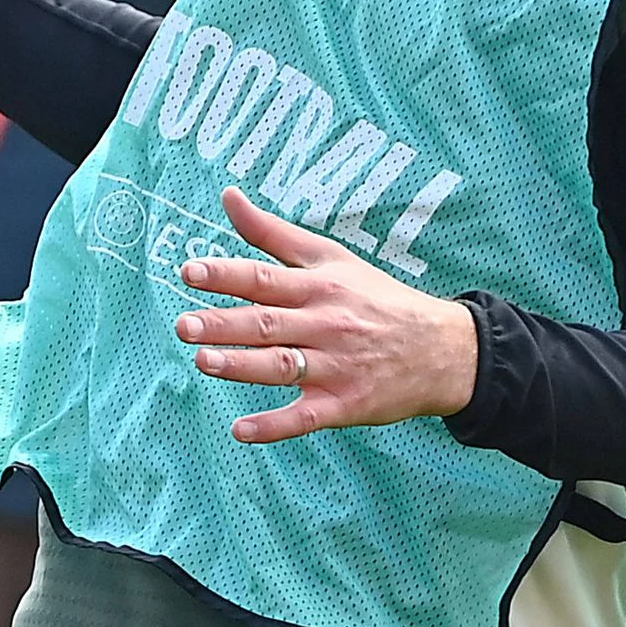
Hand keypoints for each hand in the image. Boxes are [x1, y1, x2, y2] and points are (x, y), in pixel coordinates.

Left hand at [174, 188, 479, 443]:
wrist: (441, 350)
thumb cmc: (377, 299)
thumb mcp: (332, 258)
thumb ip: (274, 233)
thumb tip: (227, 196)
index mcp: (319, 286)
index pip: (265, 277)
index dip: (226, 274)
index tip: (190, 271)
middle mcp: (325, 324)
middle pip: (268, 323)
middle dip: (224, 324)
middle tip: (184, 324)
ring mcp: (335, 367)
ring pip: (282, 367)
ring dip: (241, 367)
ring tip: (203, 362)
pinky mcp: (344, 405)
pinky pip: (305, 418)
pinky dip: (273, 426)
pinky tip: (241, 430)